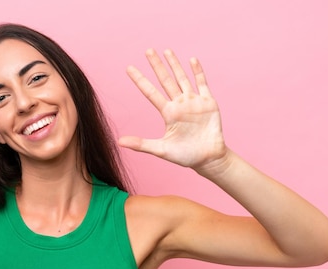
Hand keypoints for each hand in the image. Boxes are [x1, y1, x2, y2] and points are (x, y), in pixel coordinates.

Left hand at [119, 49, 227, 171]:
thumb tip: (118, 142)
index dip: (140, 80)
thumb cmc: (184, 156)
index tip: (129, 68)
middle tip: (148, 50)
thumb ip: (141, 144)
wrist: (208, 159)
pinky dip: (198, 72)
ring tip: (166, 51)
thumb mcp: (161, 150)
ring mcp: (193, 102)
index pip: (150, 92)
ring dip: (175, 64)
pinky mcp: (208, 102)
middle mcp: (179, 104)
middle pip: (165, 80)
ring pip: (182, 78)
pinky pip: (202, 83)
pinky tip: (192, 60)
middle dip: (157, 66)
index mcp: (167, 113)